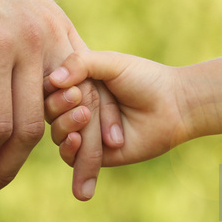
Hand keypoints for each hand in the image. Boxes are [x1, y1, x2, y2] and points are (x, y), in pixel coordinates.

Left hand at [0, 0, 122, 201]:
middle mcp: (32, 42)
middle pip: (31, 127)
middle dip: (2, 167)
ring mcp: (54, 33)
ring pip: (57, 111)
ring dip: (35, 149)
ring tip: (4, 170)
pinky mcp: (62, 26)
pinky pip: (73, 83)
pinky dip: (60, 115)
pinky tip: (39, 132)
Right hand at [45, 50, 190, 166]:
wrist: (173, 107)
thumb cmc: (144, 79)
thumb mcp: (111, 62)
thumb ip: (81, 63)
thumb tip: (53, 79)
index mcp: (78, 83)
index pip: (48, 88)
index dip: (51, 90)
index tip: (69, 85)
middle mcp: (77, 107)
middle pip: (49, 113)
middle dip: (60, 106)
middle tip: (79, 98)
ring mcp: (85, 132)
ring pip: (57, 135)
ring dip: (66, 126)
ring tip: (86, 117)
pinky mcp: (95, 156)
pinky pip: (70, 158)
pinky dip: (69, 150)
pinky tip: (77, 140)